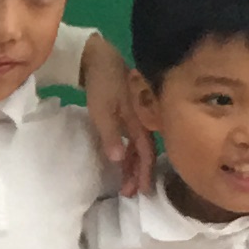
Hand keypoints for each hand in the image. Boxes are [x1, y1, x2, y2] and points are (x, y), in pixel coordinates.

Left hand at [74, 32, 146, 193]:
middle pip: (146, 152)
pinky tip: (124, 159)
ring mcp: (139, 116)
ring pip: (140, 146)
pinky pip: (135, 137)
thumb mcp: (102, 110)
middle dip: (139, 173)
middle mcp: (144, 120)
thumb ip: (111, 134)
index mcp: (141, 120)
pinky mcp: (131, 112)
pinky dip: (131, 151)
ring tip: (126, 182)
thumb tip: (119, 160)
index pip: (146, 153)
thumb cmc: (102, 82)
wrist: (102, 56)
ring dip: (134, 164)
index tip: (139, 190)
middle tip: (131, 193)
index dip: (143, 172)